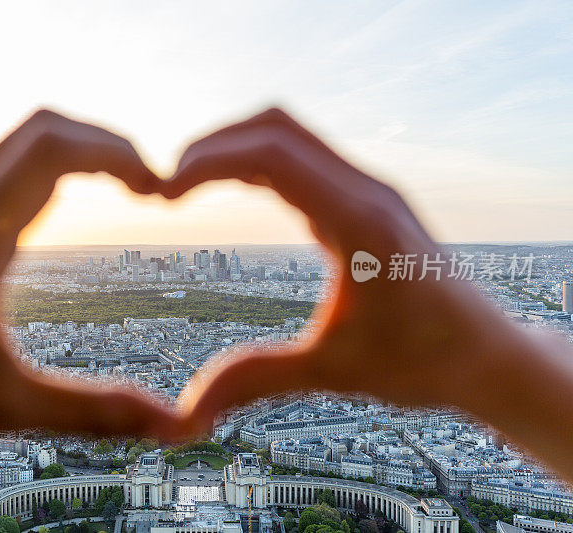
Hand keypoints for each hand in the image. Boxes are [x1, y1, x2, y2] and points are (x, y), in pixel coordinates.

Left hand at [0, 110, 178, 464]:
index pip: (54, 149)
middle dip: (107, 145)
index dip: (117, 154)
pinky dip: (52, 165)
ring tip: (123, 186)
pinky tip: (72, 201)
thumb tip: (171, 424)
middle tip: (148, 185)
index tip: (156, 187)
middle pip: (42, 128)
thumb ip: (92, 410)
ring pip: (22, 140)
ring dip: (79, 150)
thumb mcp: (7, 406)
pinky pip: (7, 165)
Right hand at [163, 108, 529, 435]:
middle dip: (213, 147)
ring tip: (189, 186)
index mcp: (360, 221)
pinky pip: (304, 161)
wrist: (485, 356)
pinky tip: (235, 191)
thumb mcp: (333, 371)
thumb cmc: (424, 362)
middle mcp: (366, 192)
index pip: (273, 155)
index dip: (209, 162)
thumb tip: (189, 410)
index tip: (166, 192)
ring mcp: (367, 192)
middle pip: (276, 129)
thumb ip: (258, 379)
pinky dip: (259, 164)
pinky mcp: (365, 203)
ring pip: (290, 138)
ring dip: (235, 149)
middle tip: (167, 186)